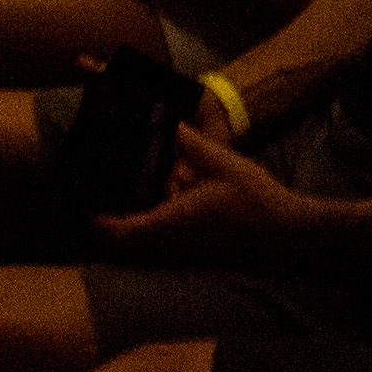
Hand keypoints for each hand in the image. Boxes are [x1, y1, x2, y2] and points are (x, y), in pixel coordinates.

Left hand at [91, 124, 320, 257]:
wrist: (289, 237)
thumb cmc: (256, 201)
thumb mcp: (222, 162)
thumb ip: (189, 143)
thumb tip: (164, 121)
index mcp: (172, 222)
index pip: (120, 231)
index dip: (96, 222)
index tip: (81, 206)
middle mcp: (173, 243)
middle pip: (128, 238)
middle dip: (108, 220)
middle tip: (96, 189)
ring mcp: (186, 251)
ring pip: (147, 238)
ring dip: (133, 220)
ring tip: (124, 186)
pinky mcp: (198, 250)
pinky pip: (165, 237)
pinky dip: (155, 220)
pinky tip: (165, 194)